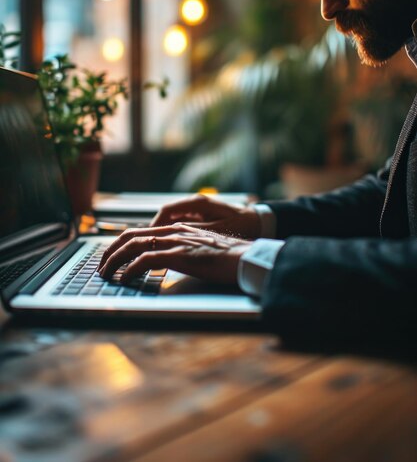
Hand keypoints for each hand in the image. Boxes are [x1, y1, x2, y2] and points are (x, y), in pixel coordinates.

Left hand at [98, 223, 251, 284]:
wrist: (245, 257)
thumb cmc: (227, 257)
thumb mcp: (200, 249)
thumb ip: (182, 250)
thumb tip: (167, 261)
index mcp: (177, 228)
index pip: (140, 231)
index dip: (120, 243)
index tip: (110, 256)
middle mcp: (173, 230)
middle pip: (130, 236)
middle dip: (110, 251)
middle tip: (101, 266)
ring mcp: (175, 241)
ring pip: (133, 246)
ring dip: (115, 261)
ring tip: (106, 274)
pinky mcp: (179, 255)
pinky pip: (145, 261)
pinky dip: (130, 270)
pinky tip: (125, 280)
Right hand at [150, 194, 260, 239]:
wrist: (260, 221)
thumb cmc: (243, 225)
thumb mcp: (218, 230)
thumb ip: (196, 231)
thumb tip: (173, 234)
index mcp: (198, 203)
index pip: (166, 210)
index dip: (154, 225)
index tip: (147, 238)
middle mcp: (195, 203)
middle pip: (166, 214)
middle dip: (155, 230)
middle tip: (147, 246)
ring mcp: (198, 209)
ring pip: (173, 219)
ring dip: (163, 232)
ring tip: (156, 248)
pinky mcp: (202, 216)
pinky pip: (181, 222)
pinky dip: (173, 233)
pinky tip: (172, 246)